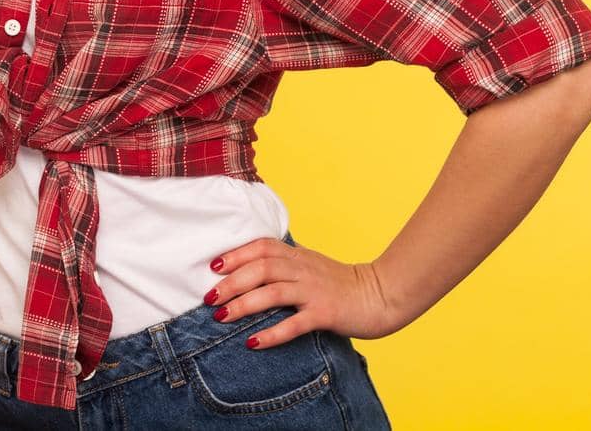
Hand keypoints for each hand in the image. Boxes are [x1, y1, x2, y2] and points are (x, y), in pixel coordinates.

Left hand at [204, 235, 407, 348]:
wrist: (381, 294)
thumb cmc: (341, 282)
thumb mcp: (311, 263)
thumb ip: (286, 261)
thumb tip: (253, 261)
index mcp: (297, 256)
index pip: (261, 247)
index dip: (235, 255)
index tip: (212, 267)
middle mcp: (303, 269)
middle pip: (260, 268)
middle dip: (231, 282)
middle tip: (208, 298)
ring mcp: (314, 291)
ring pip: (272, 293)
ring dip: (243, 305)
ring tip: (221, 317)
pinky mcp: (326, 313)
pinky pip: (294, 324)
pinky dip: (272, 333)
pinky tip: (253, 342)